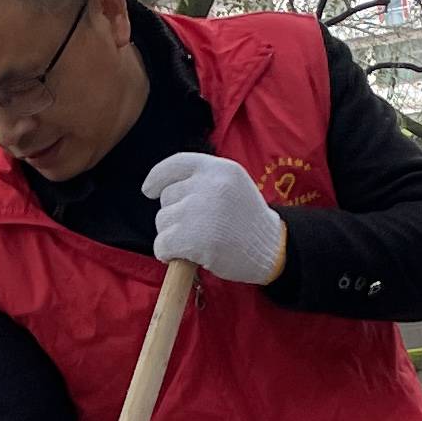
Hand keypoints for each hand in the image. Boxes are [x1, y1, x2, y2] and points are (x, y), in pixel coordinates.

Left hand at [145, 150, 287, 284]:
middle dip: (173, 215)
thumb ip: (204, 183)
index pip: (177, 164)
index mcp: (220, 169)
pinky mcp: (195, 238)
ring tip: (197, 242)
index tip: (149, 190)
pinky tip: (185, 256)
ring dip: (171, 235)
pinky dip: (166, 253)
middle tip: (197, 229)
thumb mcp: (233, 187)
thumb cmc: (249, 223)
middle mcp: (209, 184)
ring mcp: (201, 210)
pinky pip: (162, 243)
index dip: (158, 177)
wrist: (272, 250)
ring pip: (162, 221)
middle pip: (167, 197)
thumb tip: (161, 191)